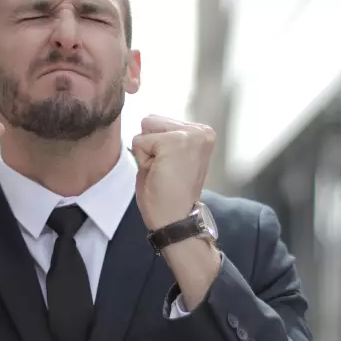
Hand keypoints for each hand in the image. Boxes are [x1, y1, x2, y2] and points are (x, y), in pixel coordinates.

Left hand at [130, 115, 214, 230]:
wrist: (175, 220)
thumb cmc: (168, 194)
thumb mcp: (169, 157)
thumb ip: (163, 136)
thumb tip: (146, 119)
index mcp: (202, 133)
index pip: (158, 122)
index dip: (155, 147)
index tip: (171, 169)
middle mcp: (201, 130)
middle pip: (151, 121)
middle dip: (150, 147)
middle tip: (165, 172)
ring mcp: (190, 135)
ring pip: (145, 129)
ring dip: (146, 153)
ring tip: (163, 172)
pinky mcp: (175, 142)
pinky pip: (139, 142)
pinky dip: (142, 160)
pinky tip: (160, 174)